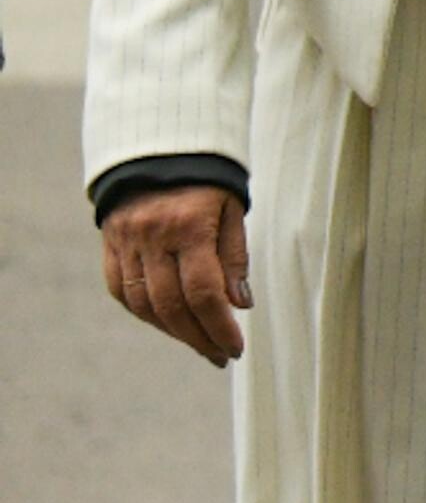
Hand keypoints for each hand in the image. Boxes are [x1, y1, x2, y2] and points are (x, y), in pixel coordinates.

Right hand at [101, 185, 247, 365]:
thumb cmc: (207, 180)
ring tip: (199, 343)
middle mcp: (153, 237)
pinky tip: (168, 324)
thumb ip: (234, 256)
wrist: (157, 147)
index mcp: (190, 226)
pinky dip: (146, 314)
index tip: (235, 348)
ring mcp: (126, 243)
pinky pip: (122, 292)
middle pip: (172, 305)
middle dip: (199, 337)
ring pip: (144, 304)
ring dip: (173, 332)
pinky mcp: (110, 247)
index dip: (219, 326)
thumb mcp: (232, 208)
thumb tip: (240, 305)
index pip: (204, 292)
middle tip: (219, 355)